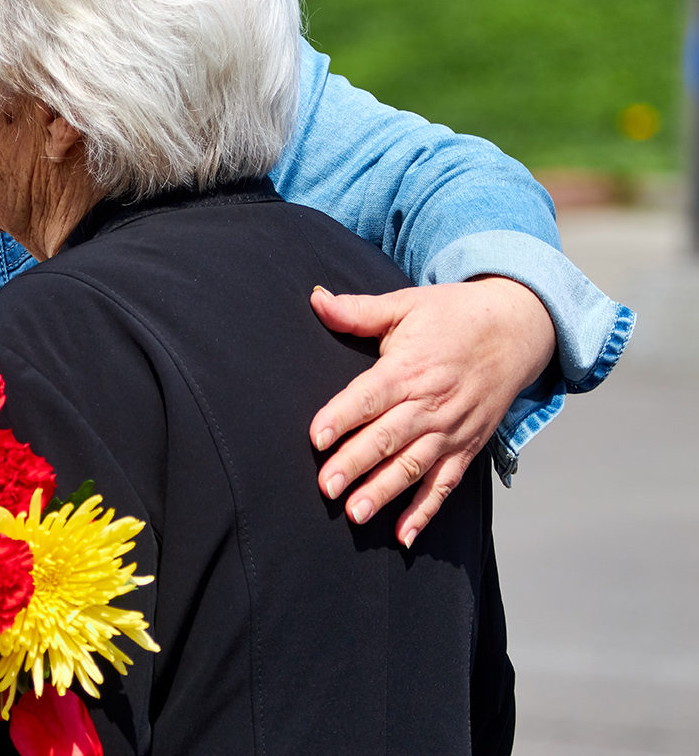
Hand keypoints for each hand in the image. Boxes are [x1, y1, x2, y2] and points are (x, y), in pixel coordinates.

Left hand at [308, 276, 554, 546]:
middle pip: (388, 437)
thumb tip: (316, 299)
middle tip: (326, 487)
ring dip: (385, 492)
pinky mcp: (466, 447)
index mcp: (410, 368)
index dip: (343, 415)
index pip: (371, 395)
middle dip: (356, 463)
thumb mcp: (406, 304)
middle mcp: (431, 404)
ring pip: (413, 467)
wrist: (518, 328)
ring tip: (357, 513)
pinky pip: (445, 485)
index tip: (317, 437)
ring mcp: (451, 430)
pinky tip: (404, 535)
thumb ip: (358, 310)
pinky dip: (426, 512)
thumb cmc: (453, 315)